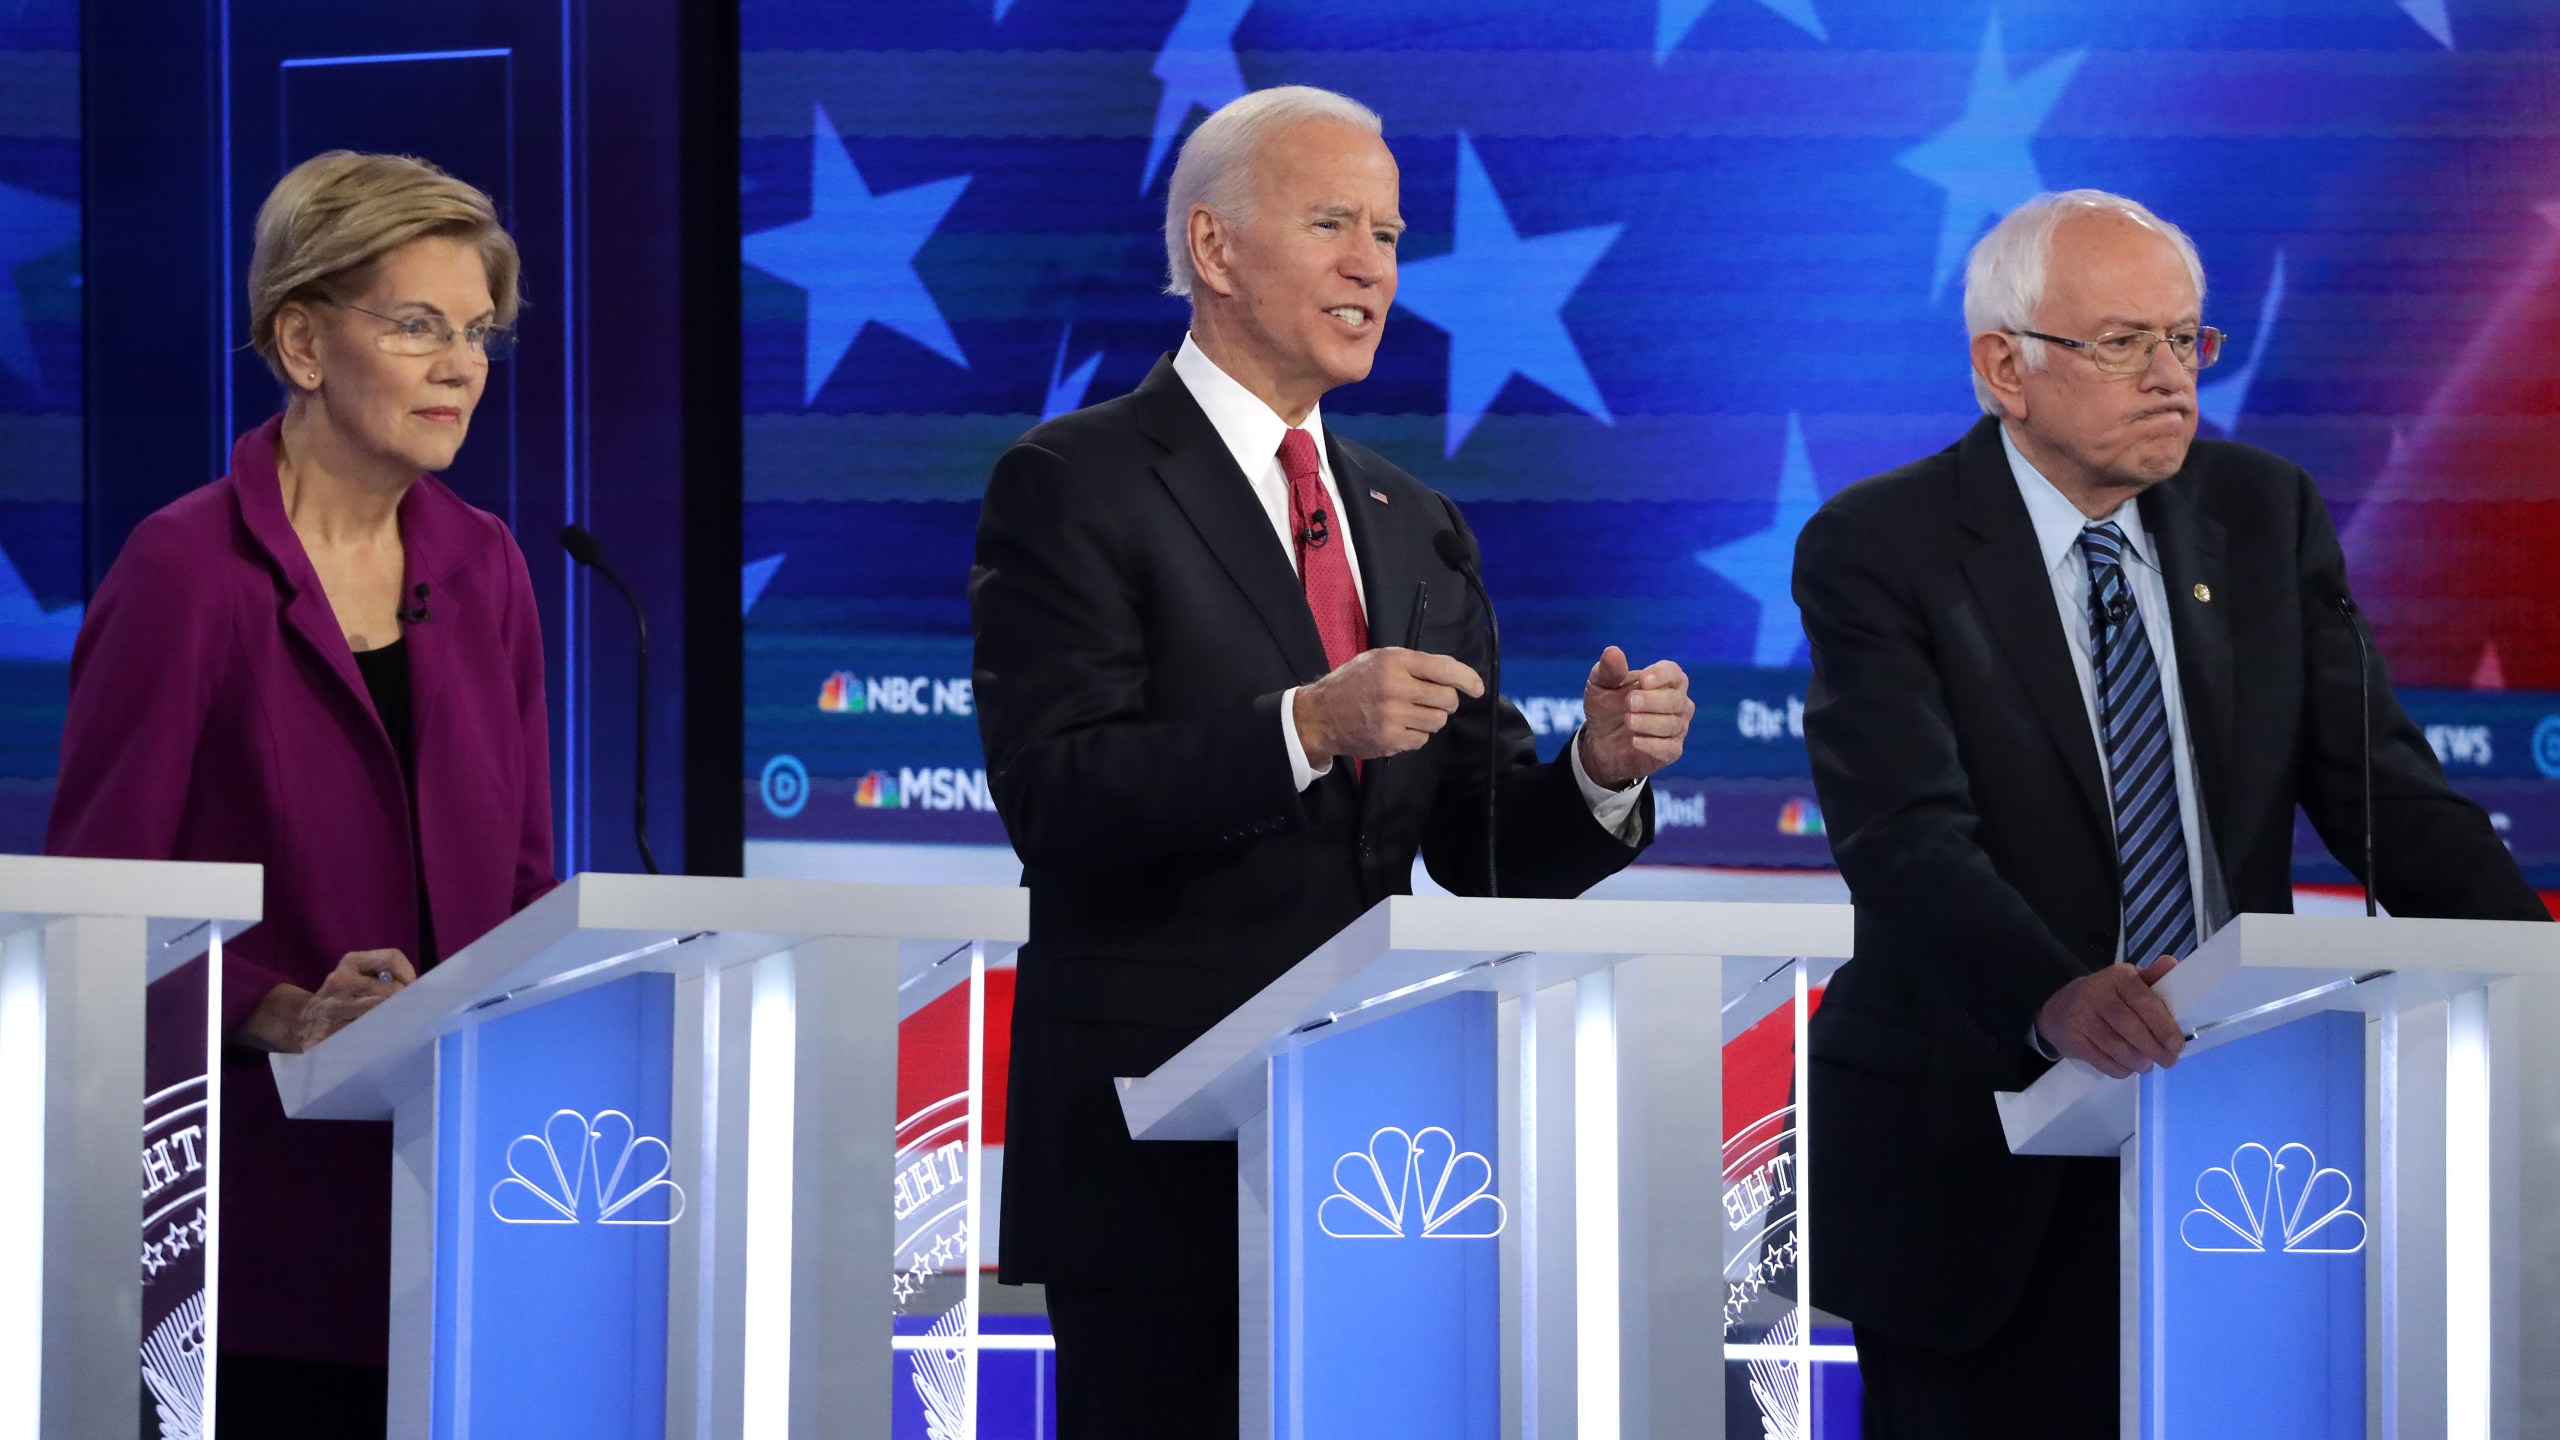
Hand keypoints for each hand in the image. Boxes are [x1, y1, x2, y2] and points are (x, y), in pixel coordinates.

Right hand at [235, 949, 415, 1053]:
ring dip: (394, 1025)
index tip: (415, 991)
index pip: (391, 958)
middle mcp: (339, 983)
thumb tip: (421, 990)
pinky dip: (375, 1043)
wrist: (299, 1022)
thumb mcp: (359, 976)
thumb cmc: (343, 999)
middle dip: (406, 1005)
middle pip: (389, 991)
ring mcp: (330, 1011)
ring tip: (401, 1031)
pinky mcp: (324, 1038)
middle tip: (415, 1016)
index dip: (409, 975)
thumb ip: (388, 977)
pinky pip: (360, 1041)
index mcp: (350, 963)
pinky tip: (380, 1045)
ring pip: (376, 1017)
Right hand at [1293, 647, 1485, 764]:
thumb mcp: (1378, 659)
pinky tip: (1398, 727)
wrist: (1320, 715)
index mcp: (1395, 661)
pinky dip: (1416, 735)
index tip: (1477, 688)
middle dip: (1445, 701)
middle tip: (1432, 701)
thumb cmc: (1352, 683)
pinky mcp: (1390, 740)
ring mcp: (1393, 716)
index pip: (1444, 668)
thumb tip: (1453, 675)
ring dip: (1431, 719)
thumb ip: (1413, 664)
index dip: (1467, 679)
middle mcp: (1395, 687)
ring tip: (1410, 713)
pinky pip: (1422, 740)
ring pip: (1438, 721)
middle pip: (1447, 699)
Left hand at [1577, 646, 1691, 788]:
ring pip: (1673, 724)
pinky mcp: (1671, 751)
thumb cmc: (1607, 706)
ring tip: (1627, 721)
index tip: (1643, 680)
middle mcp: (1677, 702)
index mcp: (1665, 681)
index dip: (1662, 676)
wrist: (1601, 741)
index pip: (1674, 673)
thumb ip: (1608, 670)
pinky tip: (1634, 741)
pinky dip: (1652, 744)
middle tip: (1628, 702)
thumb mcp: (1600, 686)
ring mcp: (1677, 727)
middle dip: (1652, 701)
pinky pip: (1670, 748)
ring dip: (1648, 722)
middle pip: (1675, 700)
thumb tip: (1613, 651)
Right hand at [2034, 954, 2183, 1077]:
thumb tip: (2172, 963)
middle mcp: (2096, 995)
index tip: (2177, 1045)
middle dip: (2154, 1049)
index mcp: (2117, 977)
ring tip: (2148, 1064)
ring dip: (2138, 1062)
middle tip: (2168, 1061)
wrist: (2061, 1007)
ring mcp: (2081, 1018)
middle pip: (2130, 1028)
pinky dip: (2120, 1069)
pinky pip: (2102, 1061)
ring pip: (2117, 1048)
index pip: (2143, 1001)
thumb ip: (2153, 977)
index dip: (2163, 1026)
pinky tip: (2129, 1067)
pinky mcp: (2072, 1040)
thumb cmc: (2106, 995)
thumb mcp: (2129, 981)